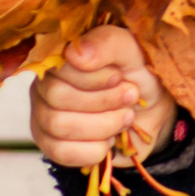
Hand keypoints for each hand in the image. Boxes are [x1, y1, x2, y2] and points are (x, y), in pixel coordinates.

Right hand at [30, 25, 177, 168]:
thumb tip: (75, 55)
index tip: (119, 77)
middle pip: (57, 97)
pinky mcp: (50, 144)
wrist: (151, 113)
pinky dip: (94, 149)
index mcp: (60, 56)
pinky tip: (109, 140)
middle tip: (131, 97)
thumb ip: (108, 43)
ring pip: (59, 125)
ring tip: (125, 118)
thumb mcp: (133, 52)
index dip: (92, 76)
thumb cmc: (137, 76)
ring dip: (103, 125)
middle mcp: (45, 84)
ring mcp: (43, 115)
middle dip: (103, 101)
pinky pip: (60, 152)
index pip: (59, 66)